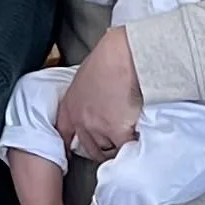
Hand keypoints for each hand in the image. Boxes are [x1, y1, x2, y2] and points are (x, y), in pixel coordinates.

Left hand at [56, 27, 142, 159]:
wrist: (124, 54)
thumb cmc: (110, 57)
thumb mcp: (86, 77)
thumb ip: (87, 96)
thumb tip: (98, 102)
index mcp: (71, 105)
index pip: (64, 132)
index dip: (72, 142)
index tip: (77, 148)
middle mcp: (81, 119)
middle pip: (89, 147)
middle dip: (103, 148)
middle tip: (116, 144)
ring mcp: (98, 128)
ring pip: (109, 149)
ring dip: (120, 147)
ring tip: (131, 140)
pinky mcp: (117, 131)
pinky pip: (125, 147)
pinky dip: (133, 146)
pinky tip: (140, 139)